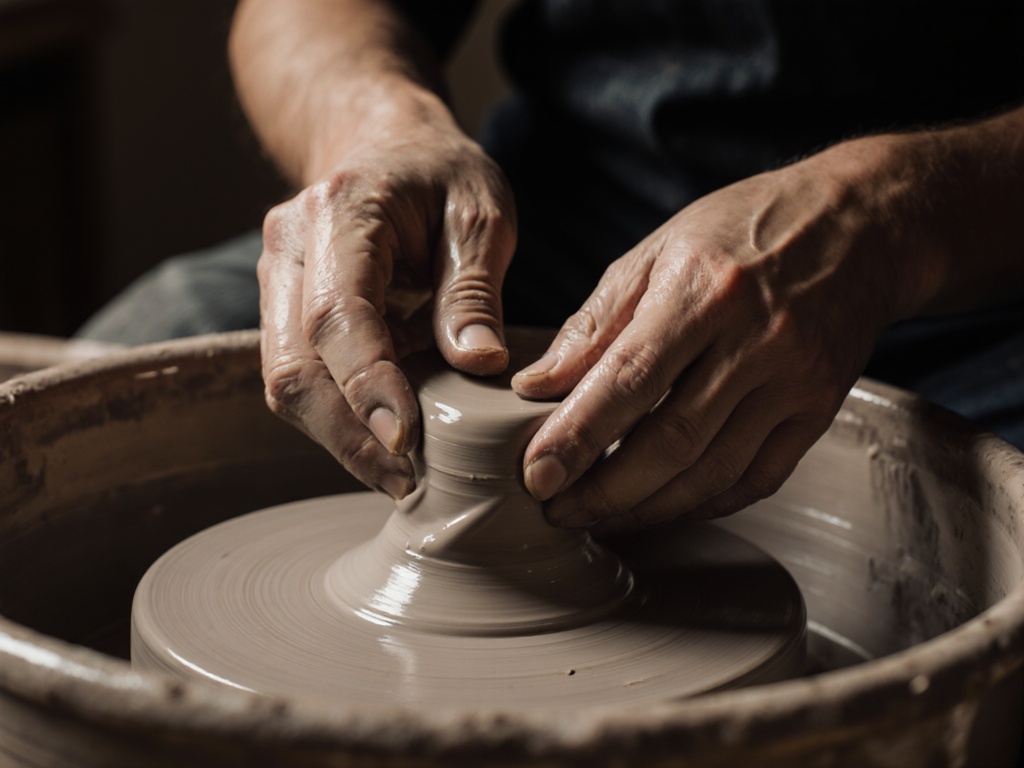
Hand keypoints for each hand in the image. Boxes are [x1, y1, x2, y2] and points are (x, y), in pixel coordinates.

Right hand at [258, 123, 515, 496]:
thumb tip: (478, 365)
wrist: (383, 145)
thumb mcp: (481, 214)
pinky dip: (336, 419)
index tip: (405, 442)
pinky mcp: (283, 310)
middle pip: (292, 364)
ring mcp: (277, 280)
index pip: (337, 315)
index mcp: (341, 211)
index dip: (366, 386)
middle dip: (345, 436)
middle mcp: (290, 248)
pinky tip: (384, 443)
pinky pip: (297, 377)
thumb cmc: (440, 175)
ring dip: (337, 439)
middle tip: (408, 483)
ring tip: (401, 477)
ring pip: (284, 381)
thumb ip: (472, 289)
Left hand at [512, 140, 924, 530]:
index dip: (578, 435)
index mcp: (703, 290)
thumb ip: (595, 324)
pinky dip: (702, 503)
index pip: (628, 379)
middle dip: (604, 490)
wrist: (858, 227)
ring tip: (597, 516)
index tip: (536, 475)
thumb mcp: (656, 253)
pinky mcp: (820, 410)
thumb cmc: (740, 231)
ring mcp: (795, 381)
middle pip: (670, 441)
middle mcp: (756, 340)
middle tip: (556, 509)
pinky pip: (756, 479)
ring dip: (647, 508)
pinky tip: (660, 507)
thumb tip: (537, 386)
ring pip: (712, 471)